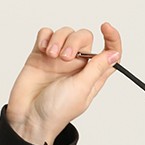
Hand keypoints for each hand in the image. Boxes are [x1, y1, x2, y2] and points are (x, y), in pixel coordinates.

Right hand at [6, 22, 121, 144]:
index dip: (112, 39)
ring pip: (65, 33)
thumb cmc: (57, 110)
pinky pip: (47, 34)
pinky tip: (43, 50)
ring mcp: (59, 59)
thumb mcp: (82, 89)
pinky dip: (46, 37)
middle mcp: (77, 66)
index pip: (109, 54)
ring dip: (59, 40)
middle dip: (75, 42)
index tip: (106, 27)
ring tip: (52, 55)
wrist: (30, 115)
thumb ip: (97, 69)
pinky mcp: (41, 54)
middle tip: (66, 58)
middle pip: (85, 38)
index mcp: (92, 76)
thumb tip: (114, 54)